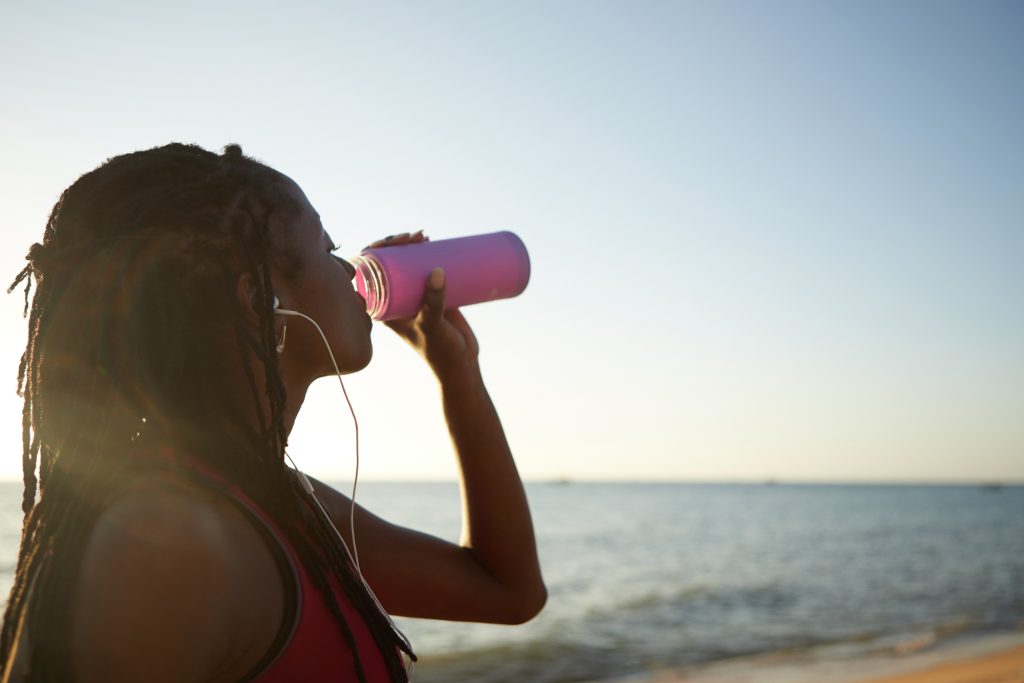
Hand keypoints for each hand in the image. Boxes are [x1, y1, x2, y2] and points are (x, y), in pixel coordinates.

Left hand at [364, 232, 480, 380]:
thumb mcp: (431, 325)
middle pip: (388, 263)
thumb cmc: (439, 350)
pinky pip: (424, 268)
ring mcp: (413, 295)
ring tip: (424, 236)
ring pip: (406, 263)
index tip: (392, 242)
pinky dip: (425, 252)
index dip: (375, 252)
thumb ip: (432, 302)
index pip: (369, 274)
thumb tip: (437, 271)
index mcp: (383, 307)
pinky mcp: (431, 294)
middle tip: (414, 236)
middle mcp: (395, 299)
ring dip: (410, 245)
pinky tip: (430, 240)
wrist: (461, 364)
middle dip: (395, 243)